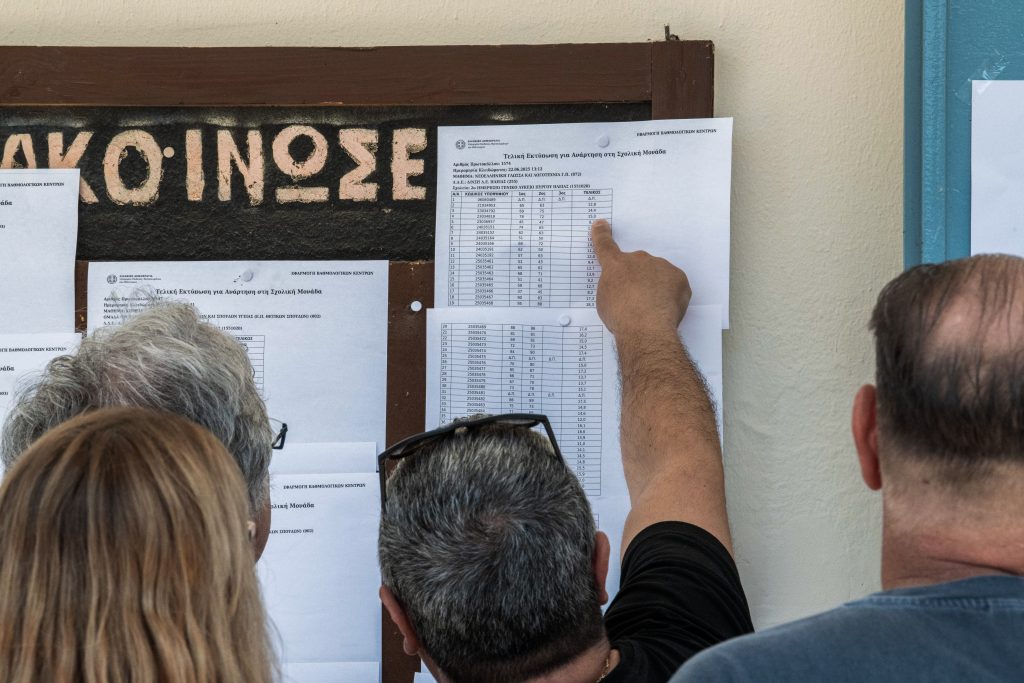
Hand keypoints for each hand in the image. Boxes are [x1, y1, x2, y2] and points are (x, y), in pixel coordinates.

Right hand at [590, 219, 690, 336]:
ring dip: (655, 287)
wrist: (646, 327)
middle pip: (638, 265)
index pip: (605, 246)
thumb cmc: (622, 318)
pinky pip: (674, 284)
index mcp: (615, 266)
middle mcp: (638, 260)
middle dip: (637, 279)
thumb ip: (612, 287)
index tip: (601, 224)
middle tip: (636, 301)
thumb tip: (623, 288)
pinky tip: (665, 309)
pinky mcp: (678, 277)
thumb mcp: (604, 302)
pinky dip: (671, 295)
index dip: (602, 235)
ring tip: (651, 310)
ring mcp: (660, 266)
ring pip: (658, 274)